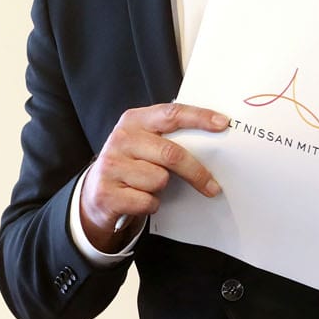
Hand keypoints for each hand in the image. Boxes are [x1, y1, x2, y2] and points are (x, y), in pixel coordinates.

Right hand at [79, 103, 227, 250]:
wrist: (95, 192)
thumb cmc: (130, 165)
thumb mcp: (144, 143)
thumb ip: (168, 137)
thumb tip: (212, 142)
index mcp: (133, 121)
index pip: (171, 113)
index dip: (199, 118)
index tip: (223, 124)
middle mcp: (120, 139)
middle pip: (171, 153)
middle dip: (196, 172)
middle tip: (212, 186)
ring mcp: (111, 166)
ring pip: (159, 180)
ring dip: (162, 189)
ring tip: (148, 186)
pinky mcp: (107, 193)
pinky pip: (146, 201)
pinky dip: (149, 205)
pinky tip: (138, 199)